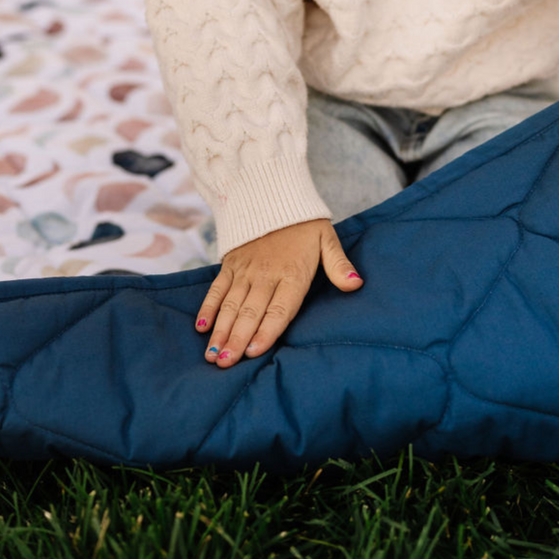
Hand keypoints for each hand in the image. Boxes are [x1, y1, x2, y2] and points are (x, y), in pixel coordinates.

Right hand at [195, 218, 361, 367]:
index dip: (266, 332)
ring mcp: (245, 270)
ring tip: (212, 355)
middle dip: (237, 339)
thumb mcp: (327, 240)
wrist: (274, 194)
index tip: (254, 352)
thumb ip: (339, 266)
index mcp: (292, 273)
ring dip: (221, 331)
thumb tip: (356, 285)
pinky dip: (208, 307)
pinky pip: (217, 288)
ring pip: (230, 305)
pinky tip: (202, 327)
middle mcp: (266, 275)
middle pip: (250, 312)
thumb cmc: (305, 224)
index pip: (279, 309)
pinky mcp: (230, 264)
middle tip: (225, 364)